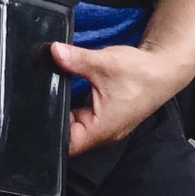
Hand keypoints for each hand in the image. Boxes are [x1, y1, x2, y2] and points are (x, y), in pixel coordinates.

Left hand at [48, 41, 188, 154]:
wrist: (162, 70)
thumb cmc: (141, 74)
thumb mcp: (104, 63)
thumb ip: (76, 59)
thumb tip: (54, 52)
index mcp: (100, 129)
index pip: (66, 143)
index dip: (48, 133)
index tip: (33, 116)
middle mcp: (101, 133)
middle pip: (67, 133)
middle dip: (53, 115)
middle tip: (36, 96)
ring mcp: (102, 125)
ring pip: (73, 122)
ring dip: (64, 107)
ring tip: (51, 90)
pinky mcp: (104, 115)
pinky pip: (81, 114)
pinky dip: (73, 102)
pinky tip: (65, 88)